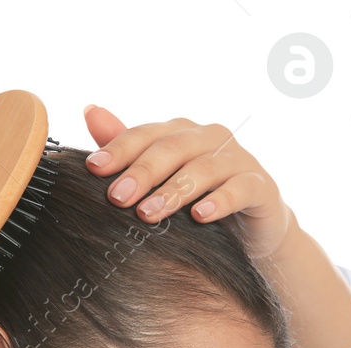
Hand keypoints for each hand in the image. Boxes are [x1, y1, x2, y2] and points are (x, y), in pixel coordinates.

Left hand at [82, 105, 350, 347]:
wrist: (247, 232)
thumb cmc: (192, 199)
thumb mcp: (155, 177)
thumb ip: (125, 147)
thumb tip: (89, 110)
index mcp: (178, 132)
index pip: (144, 134)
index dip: (118, 149)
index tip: (92, 169)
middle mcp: (208, 138)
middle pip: (172, 148)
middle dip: (142, 171)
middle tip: (117, 197)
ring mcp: (238, 159)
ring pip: (203, 168)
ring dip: (173, 191)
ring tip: (148, 214)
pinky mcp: (261, 186)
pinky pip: (241, 188)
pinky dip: (220, 200)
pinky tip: (200, 216)